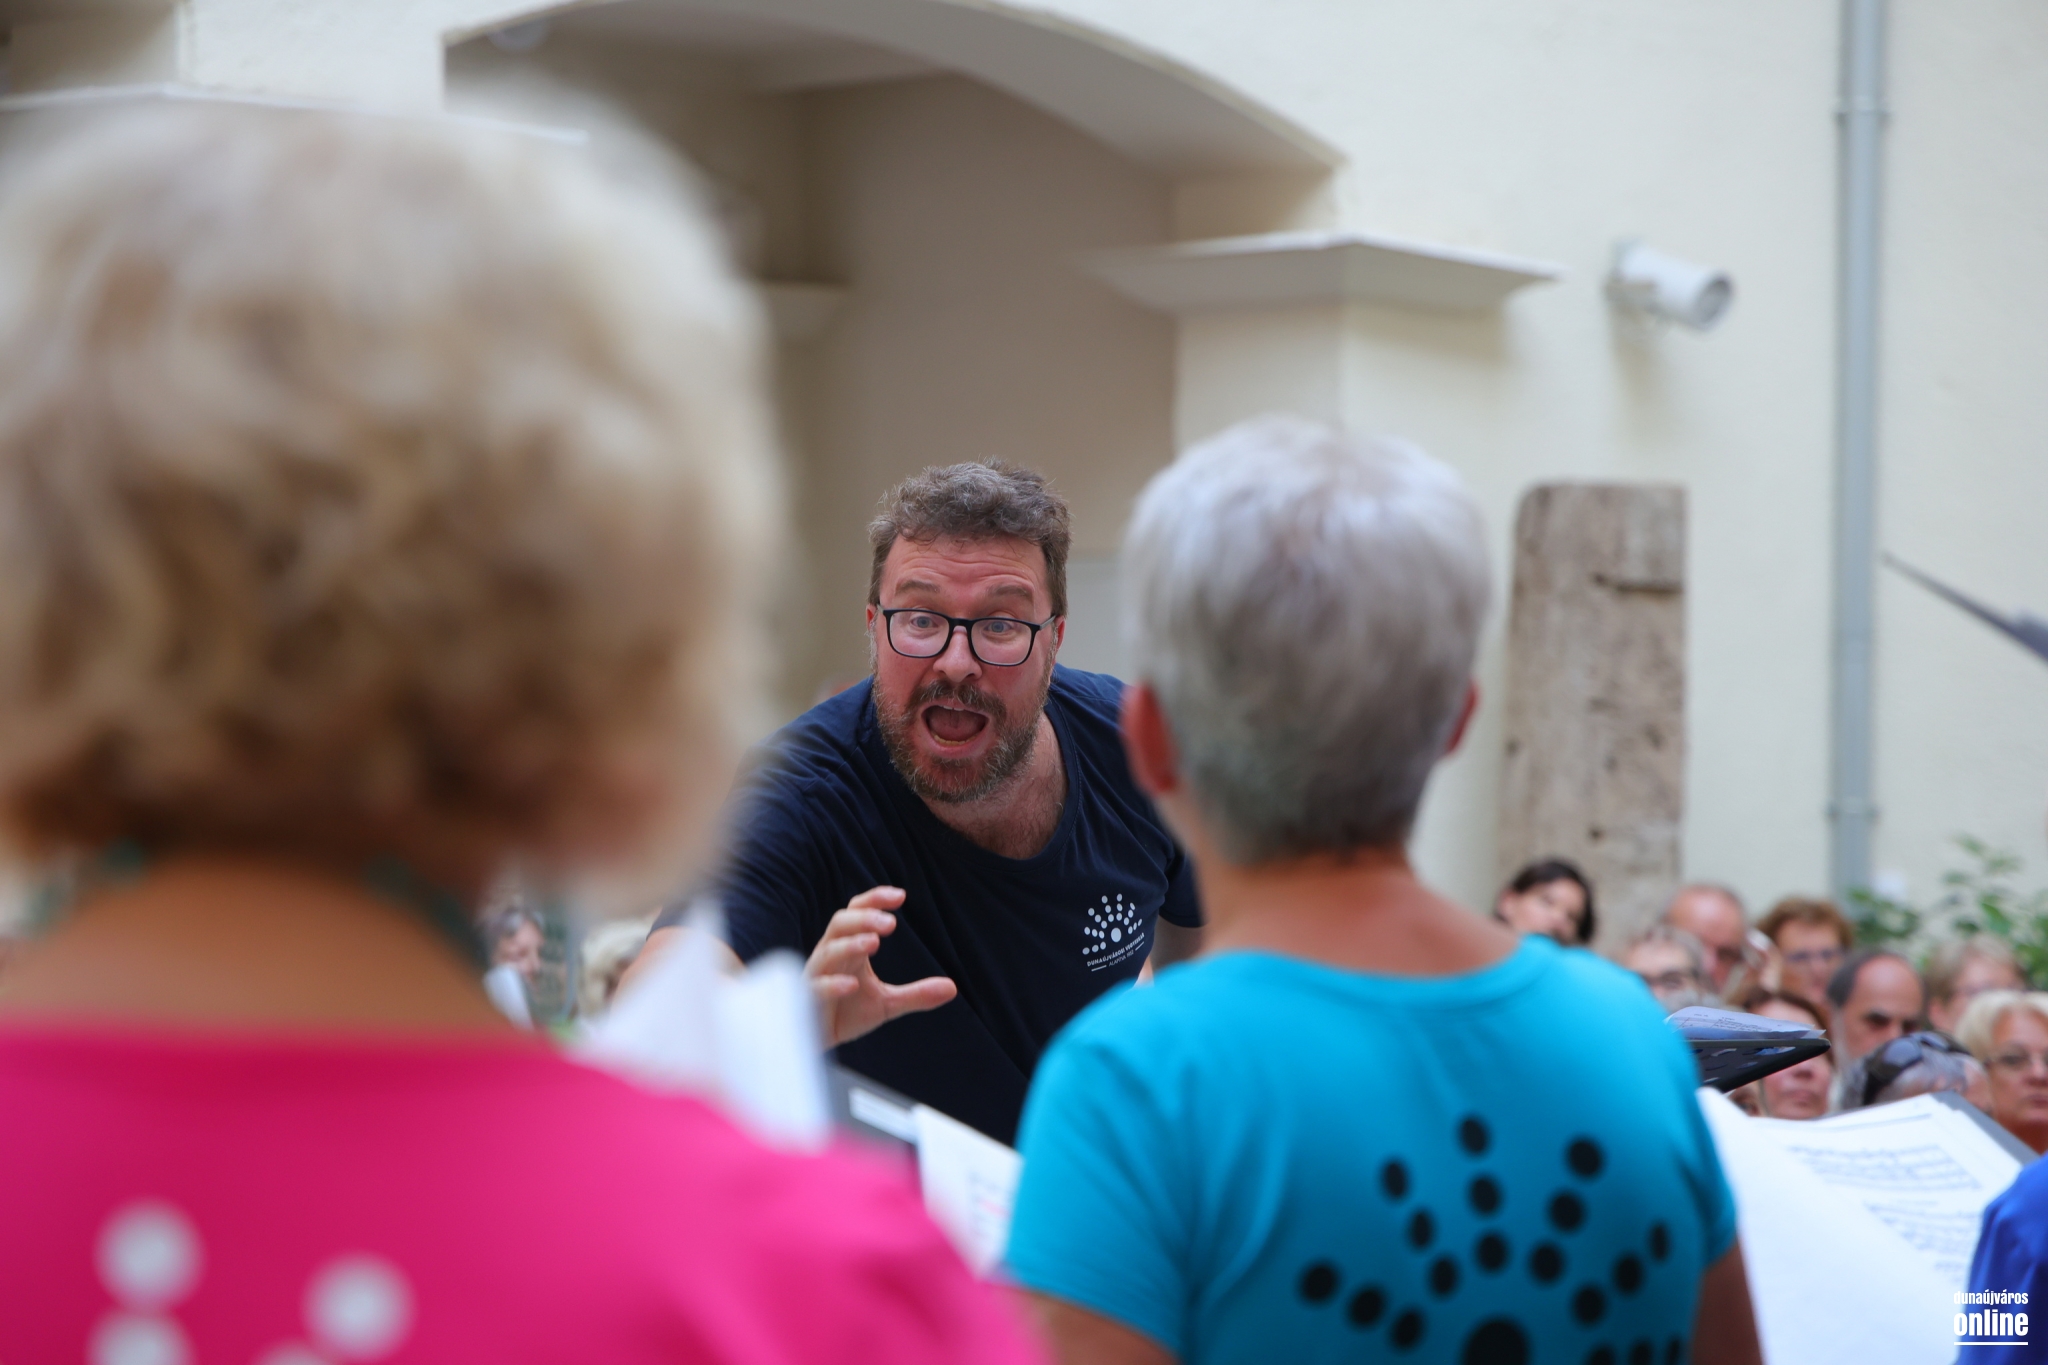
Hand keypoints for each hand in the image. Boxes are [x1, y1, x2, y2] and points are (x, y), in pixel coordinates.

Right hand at [807, 886, 956, 1045]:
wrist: (815, 1044)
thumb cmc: (845, 1014)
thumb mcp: (887, 1004)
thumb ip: (916, 994)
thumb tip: (952, 988)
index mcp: (848, 949)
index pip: (857, 913)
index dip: (875, 900)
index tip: (901, 896)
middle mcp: (830, 956)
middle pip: (840, 924)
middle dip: (864, 919)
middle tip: (891, 924)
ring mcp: (816, 977)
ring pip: (827, 951)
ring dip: (849, 944)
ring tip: (874, 943)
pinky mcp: (807, 1002)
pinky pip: (816, 988)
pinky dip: (832, 984)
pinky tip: (852, 985)